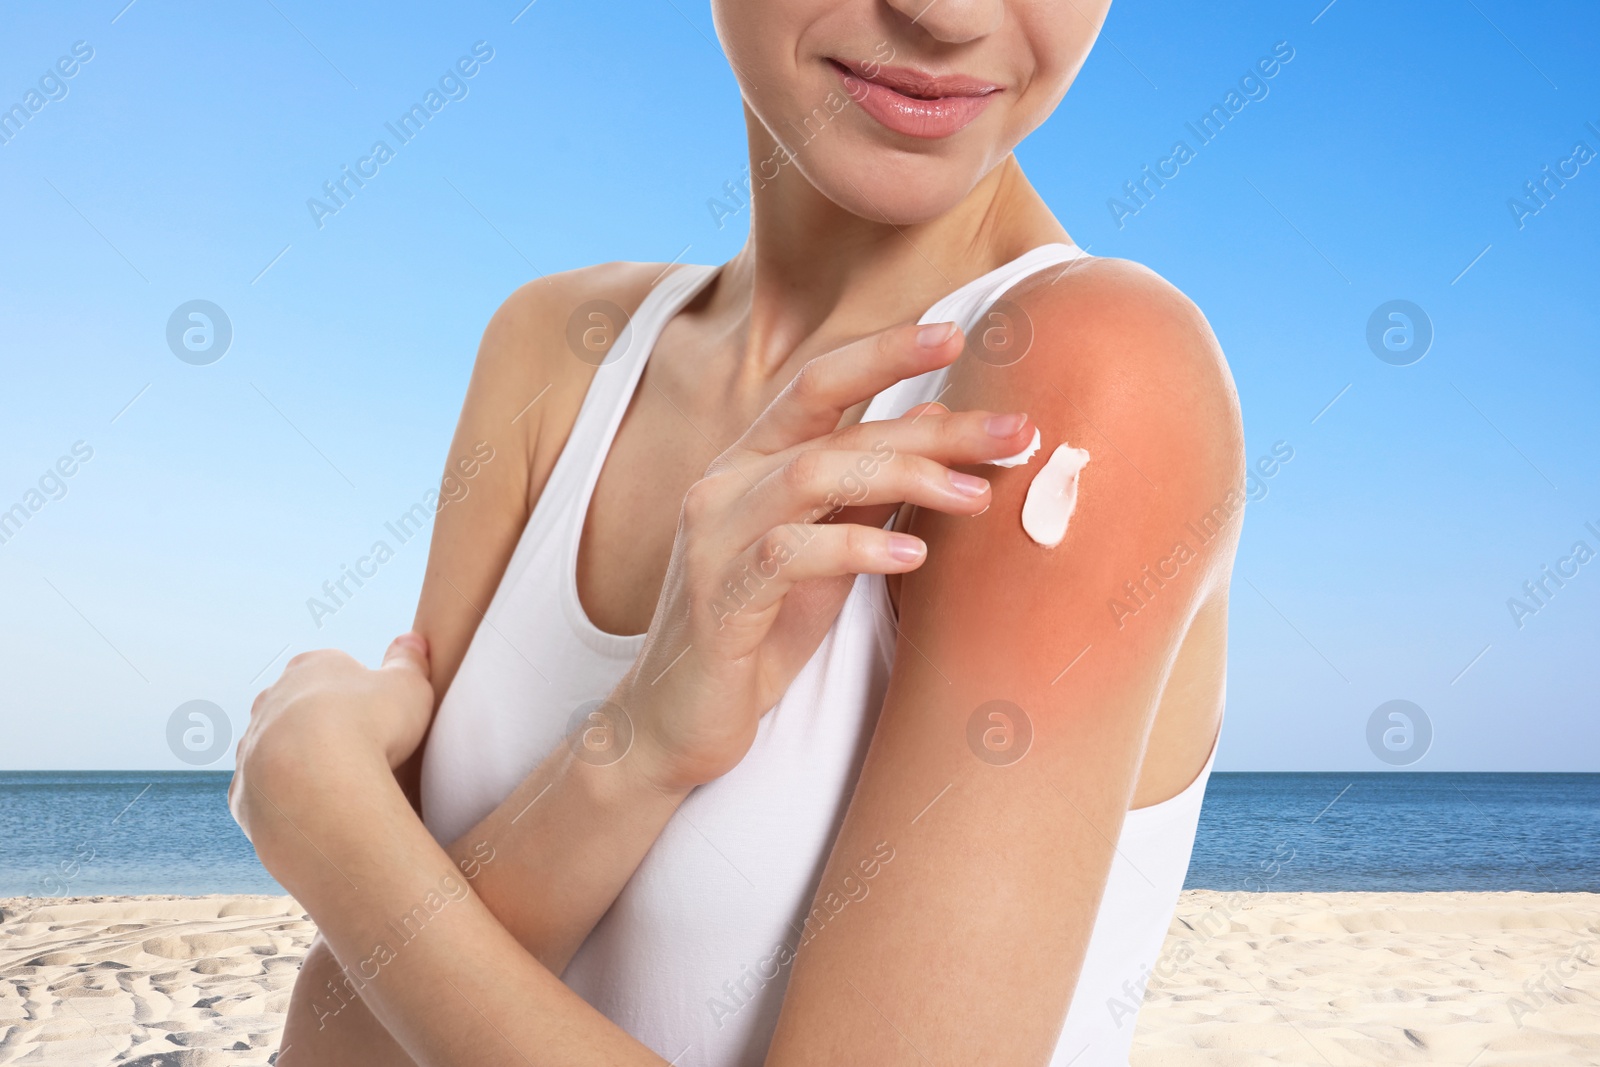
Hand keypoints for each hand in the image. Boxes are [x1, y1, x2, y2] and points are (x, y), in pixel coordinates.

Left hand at [229, 634, 433, 841]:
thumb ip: (409, 662)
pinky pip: (264, 790)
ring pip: (277, 747)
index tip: (380, 715)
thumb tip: (411, 642)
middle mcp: (272, 698)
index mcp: (312, 666)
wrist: (319, 786)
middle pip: (299, 705)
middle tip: (360, 748)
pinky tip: (314, 808)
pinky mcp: (243, 788)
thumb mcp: (409, 686)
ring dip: (301, 760)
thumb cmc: (369, 727)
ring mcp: (253, 743)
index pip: (334, 669)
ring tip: (338, 783)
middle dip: (324, 723)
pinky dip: (287, 798)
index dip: (360, 691)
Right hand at [617, 321, 1034, 790]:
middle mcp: (724, 484)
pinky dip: (858, 547)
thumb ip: (865, 495)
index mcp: (749, 464)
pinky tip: (912, 555)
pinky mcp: (717, 596)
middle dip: (931, 423)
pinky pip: (790, 552)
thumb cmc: (757, 634)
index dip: (885, 352)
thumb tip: (936, 433)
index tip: (959, 333)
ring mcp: (713, 537)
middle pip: (833, 422)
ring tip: (977, 497)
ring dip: (908, 477)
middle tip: (1015, 431)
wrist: (676, 722)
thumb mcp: (824, 556)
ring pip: (814, 473)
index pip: (819, 385)